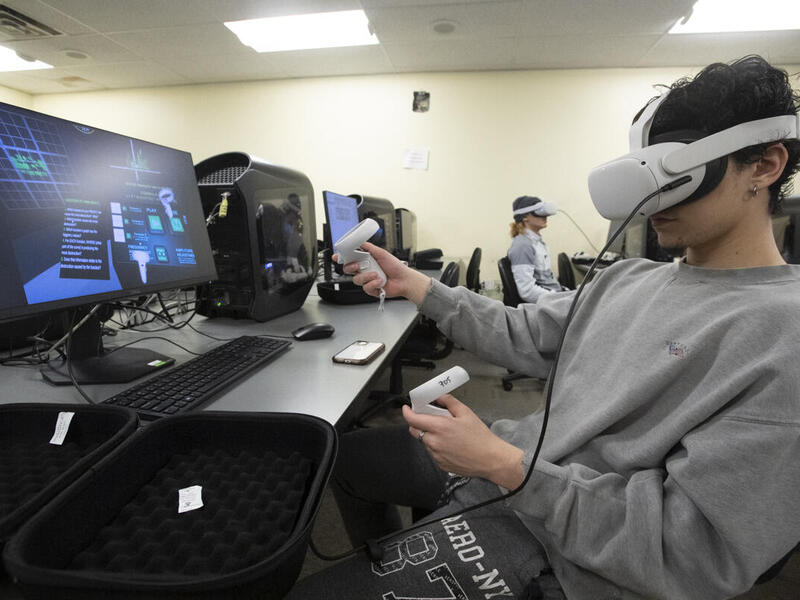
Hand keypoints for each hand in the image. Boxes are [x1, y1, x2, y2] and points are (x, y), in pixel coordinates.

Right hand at [334, 242, 431, 304]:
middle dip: (350, 267)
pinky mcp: (371, 289)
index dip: (342, 258)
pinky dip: (373, 284)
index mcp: (366, 261)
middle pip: (348, 270)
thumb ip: (370, 248)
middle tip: (357, 265)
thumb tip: (361, 242)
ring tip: (376, 274)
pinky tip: (380, 281)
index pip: (350, 259)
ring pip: (357, 280)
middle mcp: (365, 270)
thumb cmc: (395, 267)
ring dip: (366, 276)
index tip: (337, 256)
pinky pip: (366, 287)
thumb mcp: (382, 253)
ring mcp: (367, 280)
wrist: (404, 279)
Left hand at [402, 395, 524, 489]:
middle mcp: (434, 442)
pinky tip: (452, 445)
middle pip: (415, 431)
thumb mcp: (466, 413)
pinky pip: (433, 452)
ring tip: (447, 434)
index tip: (407, 408)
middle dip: (418, 423)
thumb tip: (438, 396)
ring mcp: (436, 455)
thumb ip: (449, 402)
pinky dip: (437, 446)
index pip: (413, 420)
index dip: (407, 413)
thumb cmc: (481, 438)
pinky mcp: (440, 464)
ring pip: (424, 442)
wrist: (491, 459)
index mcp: (439, 427)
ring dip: (430, 435)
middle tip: (430, 419)